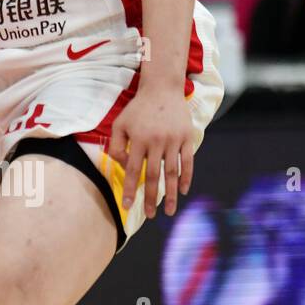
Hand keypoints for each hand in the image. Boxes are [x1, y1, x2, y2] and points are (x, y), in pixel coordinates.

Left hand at [108, 85, 193, 219]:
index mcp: (139, 139)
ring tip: (169, 211)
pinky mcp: (187, 138)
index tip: (128, 207)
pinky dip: (186, 177)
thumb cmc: (138, 109)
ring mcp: (174, 140)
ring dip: (171, 193)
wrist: (162, 89)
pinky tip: (182, 191)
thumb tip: (123, 166)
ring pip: (172, 172)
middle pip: (154, 175)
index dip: (131, 190)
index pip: (133, 170)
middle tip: (150, 215)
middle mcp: (157, 142)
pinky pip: (188, 162)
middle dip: (151, 198)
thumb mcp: (120, 124)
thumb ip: (116, 146)